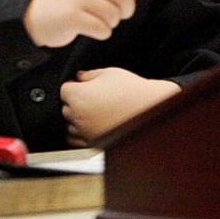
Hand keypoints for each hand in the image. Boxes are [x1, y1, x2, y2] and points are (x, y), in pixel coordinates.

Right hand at [23, 0, 159, 47]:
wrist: (35, 17)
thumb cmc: (70, 3)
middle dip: (123, 11)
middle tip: (107, 14)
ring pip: (115, 16)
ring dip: (109, 24)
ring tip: (91, 19)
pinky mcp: (72, 16)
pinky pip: (104, 30)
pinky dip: (100, 34)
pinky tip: (86, 28)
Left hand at [60, 67, 179, 146]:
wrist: (156, 111)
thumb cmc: (133, 90)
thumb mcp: (109, 73)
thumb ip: (88, 74)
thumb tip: (79, 77)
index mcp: (78, 97)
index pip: (63, 90)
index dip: (73, 86)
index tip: (82, 85)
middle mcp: (78, 117)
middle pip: (65, 108)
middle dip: (74, 102)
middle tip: (92, 98)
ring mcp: (86, 133)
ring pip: (69, 126)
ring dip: (77, 119)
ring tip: (96, 112)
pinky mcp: (95, 145)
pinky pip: (77, 141)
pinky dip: (81, 134)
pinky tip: (94, 126)